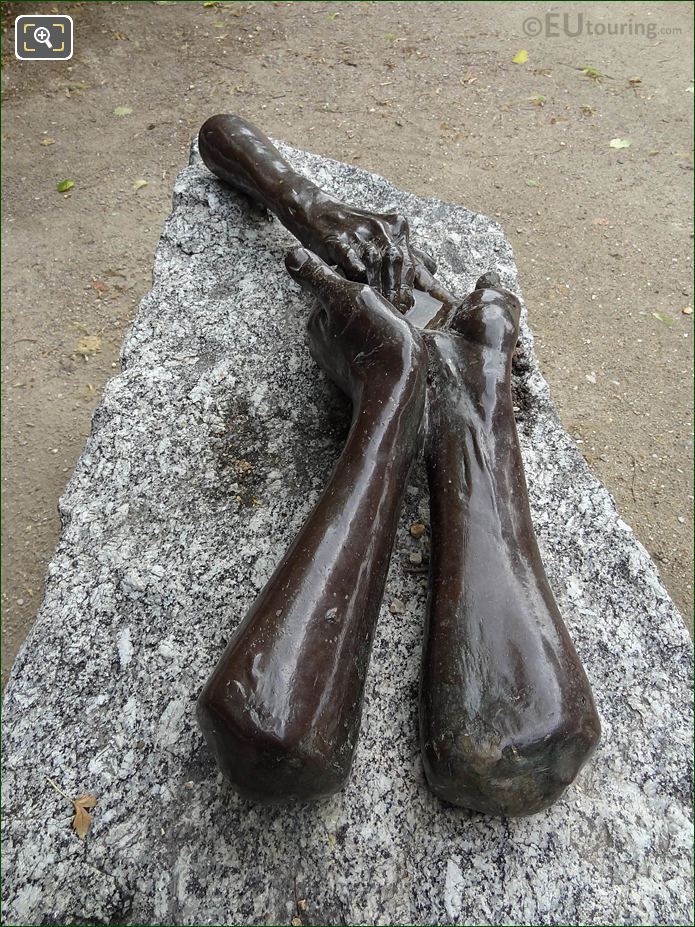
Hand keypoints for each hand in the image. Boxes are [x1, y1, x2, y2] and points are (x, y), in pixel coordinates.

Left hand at [285, 247, 424, 398]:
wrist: (396, 390)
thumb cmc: (372, 340)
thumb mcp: (345, 297)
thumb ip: (317, 276)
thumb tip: (291, 255)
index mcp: (316, 321)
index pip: (335, 286)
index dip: (358, 278)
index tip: (378, 279)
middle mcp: (323, 342)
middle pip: (347, 307)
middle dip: (368, 299)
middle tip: (393, 299)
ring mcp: (342, 360)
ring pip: (361, 326)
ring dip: (379, 318)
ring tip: (398, 320)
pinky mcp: (361, 372)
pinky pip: (370, 345)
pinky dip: (383, 338)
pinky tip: (397, 339)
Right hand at [301, 198, 436, 313]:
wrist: (315, 211)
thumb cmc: (352, 229)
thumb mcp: (383, 236)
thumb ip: (408, 252)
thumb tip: (432, 270)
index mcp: (396, 228)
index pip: (411, 263)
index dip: (410, 288)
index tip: (408, 307)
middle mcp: (381, 229)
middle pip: (396, 265)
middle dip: (397, 292)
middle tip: (397, 313)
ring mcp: (359, 233)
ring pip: (375, 266)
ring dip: (379, 290)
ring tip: (380, 309)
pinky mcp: (337, 239)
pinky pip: (351, 261)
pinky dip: (357, 277)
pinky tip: (359, 291)